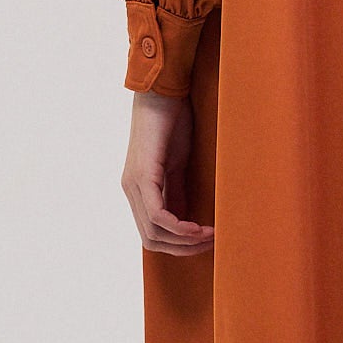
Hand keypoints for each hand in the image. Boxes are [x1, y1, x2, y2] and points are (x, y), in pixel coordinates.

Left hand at [121, 89, 214, 255]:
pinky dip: (179, 227)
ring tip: (210, 235)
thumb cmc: (171, 123)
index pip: (152, 234)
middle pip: (151, 240)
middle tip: (212, 243)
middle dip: (183, 248)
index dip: (180, 245)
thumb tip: (184, 221)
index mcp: (137, 190)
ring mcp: (133, 184)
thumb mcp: (176, 166)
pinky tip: (198, 226)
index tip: (208, 240)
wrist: (163, 93)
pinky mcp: (142, 175)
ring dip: (184, 241)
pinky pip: (157, 215)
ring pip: (153, 233)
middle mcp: (130, 190)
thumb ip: (176, 193)